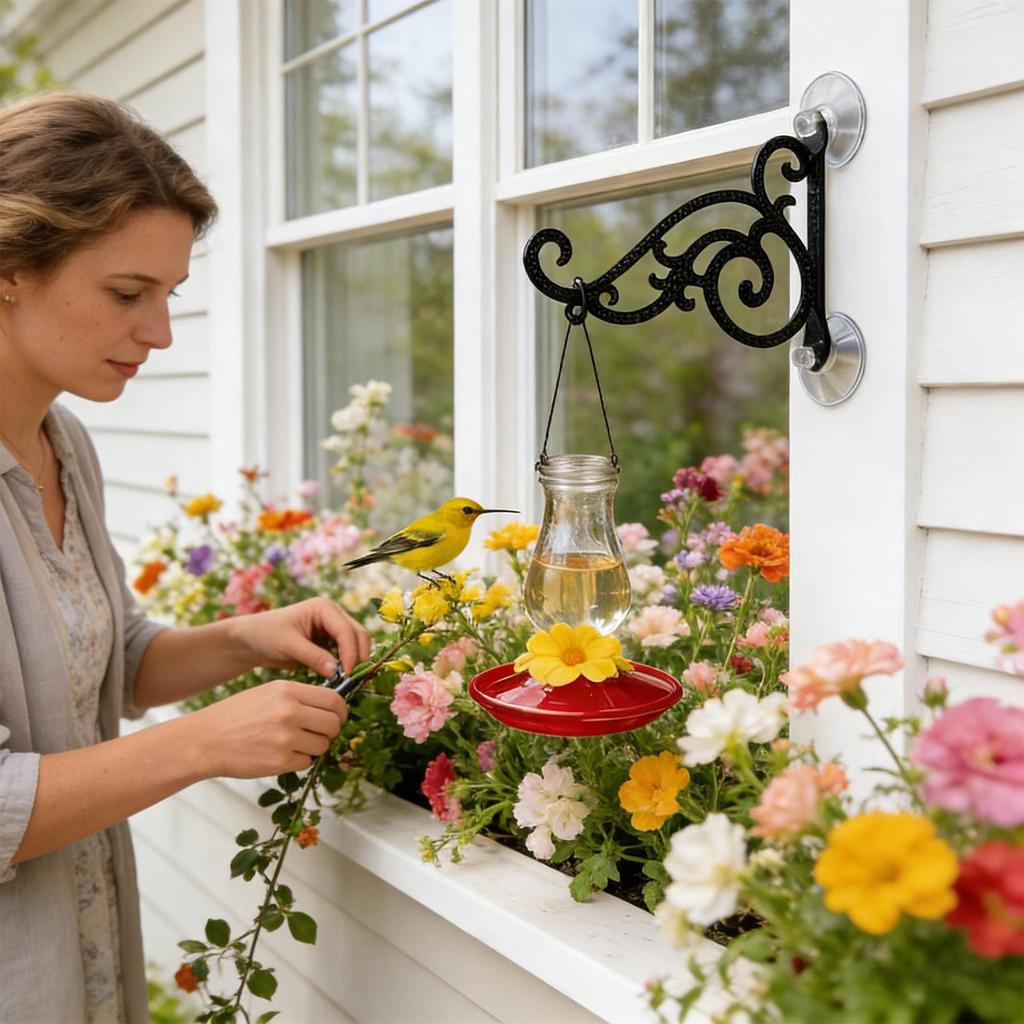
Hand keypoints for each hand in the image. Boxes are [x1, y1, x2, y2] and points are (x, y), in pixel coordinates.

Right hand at [188, 680, 347, 778]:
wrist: (205, 740)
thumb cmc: (237, 715)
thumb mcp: (268, 693)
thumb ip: (300, 697)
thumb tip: (332, 708)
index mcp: (288, 690)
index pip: (334, 700)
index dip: (340, 711)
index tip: (337, 717)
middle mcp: (290, 712)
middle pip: (333, 724)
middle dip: (330, 731)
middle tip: (318, 734)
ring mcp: (286, 738)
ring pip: (323, 745)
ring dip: (315, 747)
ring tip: (295, 743)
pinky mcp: (280, 761)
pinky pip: (307, 762)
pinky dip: (299, 760)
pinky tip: (281, 754)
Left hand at [232, 597, 370, 677]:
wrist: (252, 640)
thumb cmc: (266, 635)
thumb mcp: (288, 645)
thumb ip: (313, 657)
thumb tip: (337, 672)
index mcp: (324, 608)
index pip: (346, 630)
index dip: (351, 652)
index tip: (348, 674)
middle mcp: (333, 615)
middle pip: (358, 634)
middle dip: (358, 656)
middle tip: (353, 679)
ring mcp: (332, 628)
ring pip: (356, 644)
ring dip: (354, 660)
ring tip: (347, 680)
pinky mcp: (329, 641)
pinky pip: (345, 653)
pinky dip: (346, 664)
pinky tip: (340, 677)